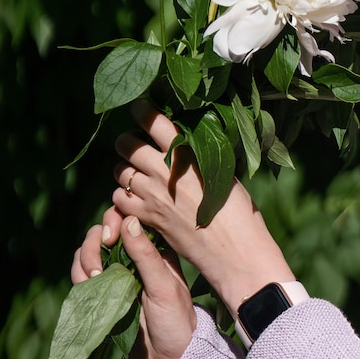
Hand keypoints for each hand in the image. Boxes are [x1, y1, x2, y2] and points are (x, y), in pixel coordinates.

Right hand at [71, 215, 195, 358]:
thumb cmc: (175, 321)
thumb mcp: (165, 287)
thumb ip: (146, 255)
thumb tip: (129, 221)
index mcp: (155, 249)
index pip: (129, 219)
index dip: (115, 219)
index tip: (112, 236)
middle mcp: (133, 257)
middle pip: (104, 231)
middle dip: (96, 240)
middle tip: (100, 260)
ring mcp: (116, 275)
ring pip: (89, 251)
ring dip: (85, 258)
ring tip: (94, 277)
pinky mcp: (102, 293)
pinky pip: (82, 274)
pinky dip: (79, 275)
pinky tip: (88, 284)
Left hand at [108, 100, 294, 313]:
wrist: (234, 251)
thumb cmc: (240, 211)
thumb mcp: (225, 173)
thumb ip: (201, 154)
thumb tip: (187, 140)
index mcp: (187, 154)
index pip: (152, 121)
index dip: (141, 109)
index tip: (139, 106)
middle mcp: (163, 171)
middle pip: (127, 143)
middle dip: (128, 140)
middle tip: (137, 143)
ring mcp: (151, 195)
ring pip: (119, 171)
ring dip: (125, 168)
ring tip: (137, 172)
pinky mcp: (146, 218)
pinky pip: (119, 198)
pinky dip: (124, 195)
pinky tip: (137, 197)